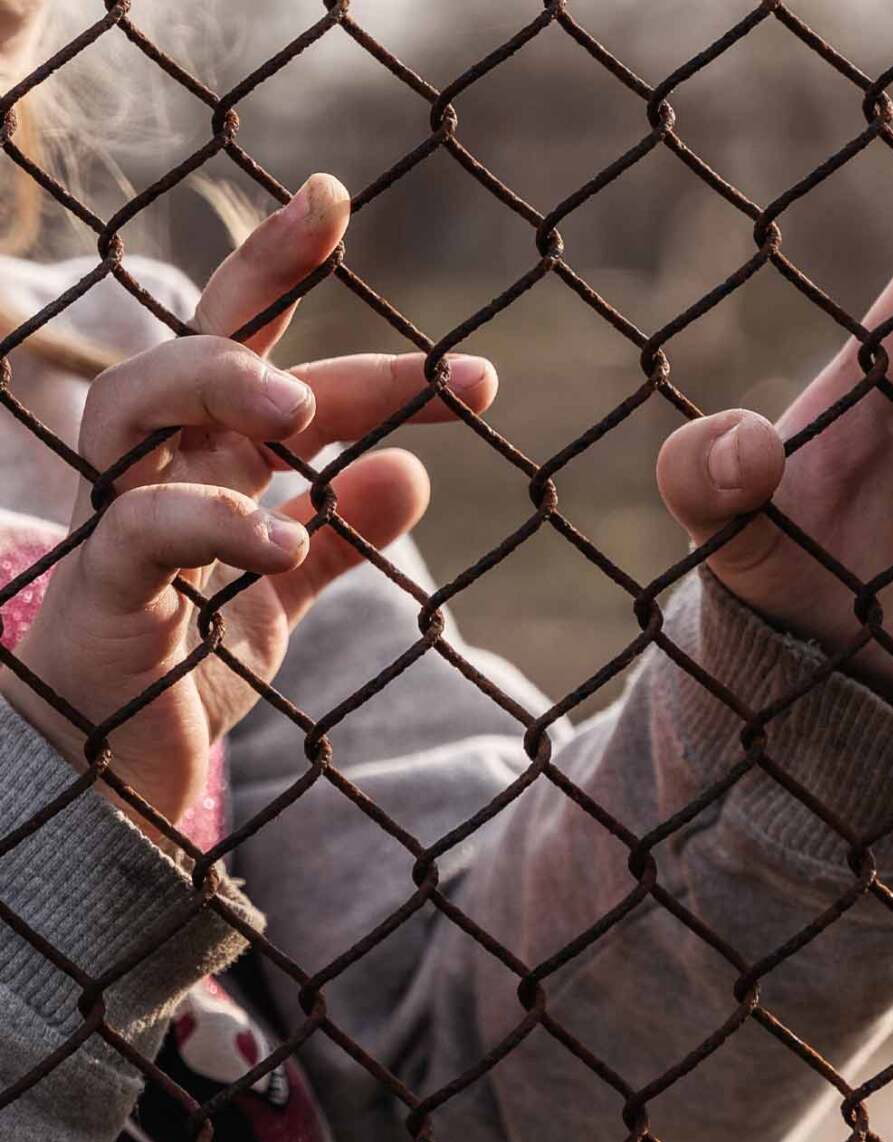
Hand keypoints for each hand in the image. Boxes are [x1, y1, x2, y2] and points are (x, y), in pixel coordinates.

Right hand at [0, 174, 498, 840]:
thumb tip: (410, 472)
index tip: (417, 296)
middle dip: (259, 274)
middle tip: (334, 231)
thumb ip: (336, 535)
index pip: (265, 354)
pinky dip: (211, 524)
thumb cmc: (177, 668)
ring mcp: (117, 524)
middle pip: (195, 341)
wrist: (104, 785)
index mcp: (208, 459)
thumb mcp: (276, 595)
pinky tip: (279, 540)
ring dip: (218, 382)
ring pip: (135, 404)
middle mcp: (159, 470)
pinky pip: (139, 532)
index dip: (328, 313)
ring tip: (303, 411)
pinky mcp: (100, 597)